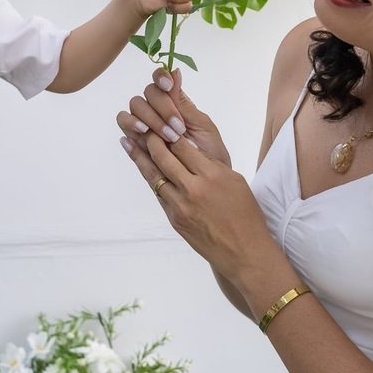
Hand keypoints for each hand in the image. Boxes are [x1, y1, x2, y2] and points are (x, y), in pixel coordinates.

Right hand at [117, 67, 228, 167]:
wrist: (205, 181)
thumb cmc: (210, 154)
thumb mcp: (202, 127)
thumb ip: (185, 103)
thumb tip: (175, 71)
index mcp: (175, 102)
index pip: (161, 79)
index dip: (161, 77)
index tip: (168, 85)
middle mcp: (156, 108)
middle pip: (148, 93)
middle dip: (162, 108)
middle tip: (177, 129)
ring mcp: (144, 122)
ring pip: (135, 106)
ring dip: (149, 118)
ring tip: (164, 136)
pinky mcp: (134, 137)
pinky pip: (124, 123)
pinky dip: (131, 125)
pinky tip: (144, 135)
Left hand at [117, 100, 282, 287]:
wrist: (244, 252)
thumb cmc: (245, 214)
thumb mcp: (234, 180)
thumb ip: (210, 164)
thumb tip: (188, 148)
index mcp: (211, 176)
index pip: (182, 145)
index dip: (169, 131)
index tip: (160, 119)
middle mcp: (193, 189)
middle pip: (163, 157)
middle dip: (150, 139)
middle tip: (141, 125)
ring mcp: (180, 206)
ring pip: (153, 175)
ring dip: (140, 156)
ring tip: (128, 141)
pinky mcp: (174, 219)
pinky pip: (158, 193)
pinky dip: (149, 177)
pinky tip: (142, 166)